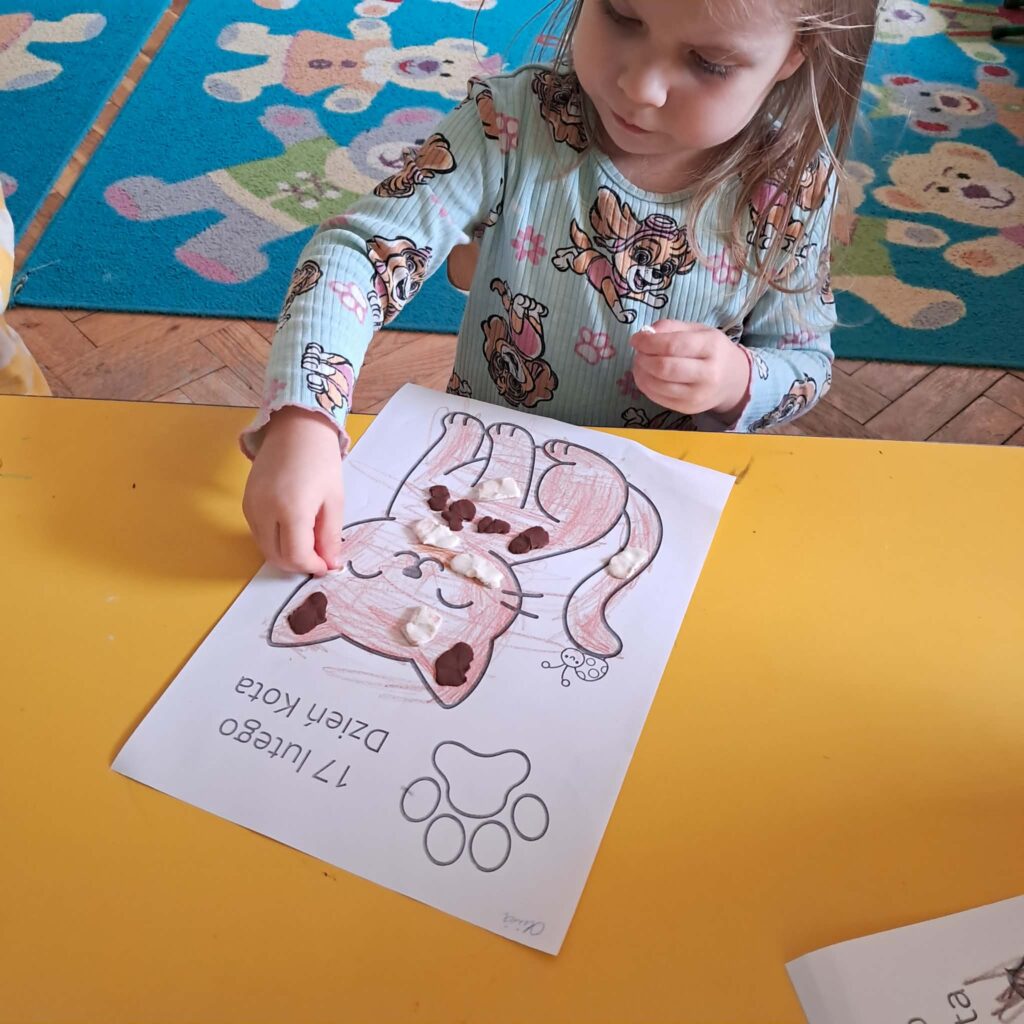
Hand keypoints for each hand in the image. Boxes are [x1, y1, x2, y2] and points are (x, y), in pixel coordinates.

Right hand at [242, 406, 344, 575]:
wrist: (296, 428)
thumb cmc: (321, 461)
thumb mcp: (334, 500)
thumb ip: (330, 536)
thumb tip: (329, 564)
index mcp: (291, 510)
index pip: (296, 556)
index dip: (312, 567)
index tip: (327, 566)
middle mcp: (264, 511)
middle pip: (276, 557)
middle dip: (299, 564)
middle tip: (319, 556)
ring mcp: (251, 506)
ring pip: (265, 548)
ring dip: (286, 554)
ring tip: (309, 541)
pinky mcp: (245, 502)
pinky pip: (258, 533)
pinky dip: (275, 540)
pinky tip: (293, 529)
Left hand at [630, 320, 751, 421]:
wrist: (733, 380)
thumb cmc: (712, 351)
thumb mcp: (698, 330)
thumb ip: (671, 327)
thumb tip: (645, 334)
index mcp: (711, 347)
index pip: (672, 345)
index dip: (648, 342)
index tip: (636, 339)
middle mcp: (708, 374)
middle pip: (664, 368)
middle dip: (643, 358)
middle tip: (638, 352)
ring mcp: (698, 395)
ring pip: (658, 385)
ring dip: (641, 372)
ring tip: (640, 363)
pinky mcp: (688, 409)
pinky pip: (658, 398)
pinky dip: (645, 385)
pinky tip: (645, 376)